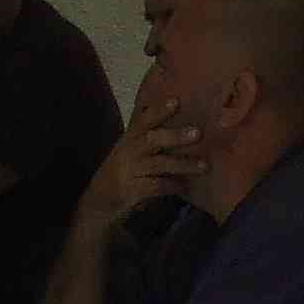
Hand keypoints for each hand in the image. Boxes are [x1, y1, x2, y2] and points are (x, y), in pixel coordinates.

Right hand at [80, 97, 203, 224]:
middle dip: (175, 136)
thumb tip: (180, 125)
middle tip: (198, 133)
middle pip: (151, 139)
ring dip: (182, 164)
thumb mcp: (130, 151)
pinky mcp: (132, 190)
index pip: (143, 120)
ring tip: (204, 165)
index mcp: (129, 139)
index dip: (159, 110)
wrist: (99, 202)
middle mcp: (128, 152)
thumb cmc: (122, 173)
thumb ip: (148, 138)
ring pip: (158, 164)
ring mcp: (129, 171)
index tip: (176, 101)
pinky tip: (184, 186)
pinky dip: (172, 185)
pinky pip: (156, 186)